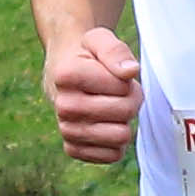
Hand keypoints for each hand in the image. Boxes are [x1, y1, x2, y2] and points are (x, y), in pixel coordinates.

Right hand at [43, 24, 144, 165]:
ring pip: (120, 137)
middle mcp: (63, 106)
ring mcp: (66, 130)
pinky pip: (112, 155)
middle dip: (131, 100)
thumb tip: (130, 71)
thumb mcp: (100, 40)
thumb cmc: (88, 56)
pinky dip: (116, 142)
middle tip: (119, 92)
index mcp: (66, 76)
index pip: (122, 87)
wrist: (66, 72)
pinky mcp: (73, 149)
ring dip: (124, 121)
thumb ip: (116, 50)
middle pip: (125, 112)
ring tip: (112, 108)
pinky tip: (105, 125)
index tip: (115, 74)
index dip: (127, 80)